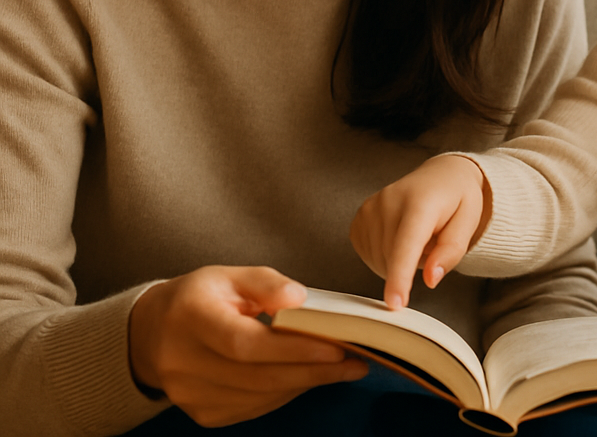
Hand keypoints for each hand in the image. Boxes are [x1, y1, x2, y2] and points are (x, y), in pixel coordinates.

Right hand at [128, 265, 367, 426]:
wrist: (152, 333)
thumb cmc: (200, 297)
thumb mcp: (230, 275)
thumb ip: (266, 283)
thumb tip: (300, 299)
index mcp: (191, 317)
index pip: (244, 342)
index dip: (291, 348)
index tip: (334, 346)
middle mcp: (183, 362)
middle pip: (256, 376)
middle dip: (311, 370)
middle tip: (353, 361)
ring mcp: (190, 395)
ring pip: (258, 397)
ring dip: (304, 383)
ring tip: (342, 368)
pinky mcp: (202, 414)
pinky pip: (253, 408)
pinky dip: (285, 393)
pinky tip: (307, 377)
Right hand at [350, 154, 489, 308]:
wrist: (441, 177)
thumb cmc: (457, 200)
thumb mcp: (468, 222)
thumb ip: (451, 252)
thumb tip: (431, 279)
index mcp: (421, 201)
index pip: (407, 244)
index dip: (400, 276)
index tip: (395, 303)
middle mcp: (391, 199)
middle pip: (392, 258)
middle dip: (414, 265)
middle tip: (432, 242)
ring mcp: (371, 205)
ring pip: (379, 261)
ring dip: (399, 262)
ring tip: (417, 238)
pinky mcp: (360, 215)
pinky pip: (367, 254)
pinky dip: (384, 257)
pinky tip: (398, 239)